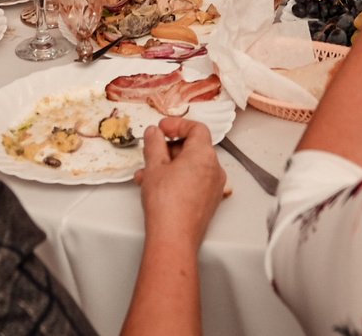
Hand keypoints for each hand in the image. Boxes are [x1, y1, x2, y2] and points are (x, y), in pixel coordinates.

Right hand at [135, 117, 225, 243]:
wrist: (174, 238)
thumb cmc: (166, 202)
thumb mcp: (154, 166)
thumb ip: (154, 143)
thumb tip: (155, 132)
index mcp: (204, 154)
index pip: (197, 128)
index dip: (178, 124)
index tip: (162, 128)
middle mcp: (214, 169)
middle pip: (193, 147)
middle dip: (169, 148)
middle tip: (152, 152)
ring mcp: (214, 187)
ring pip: (191, 166)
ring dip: (169, 166)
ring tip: (147, 175)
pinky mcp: (209, 202)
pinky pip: (194, 181)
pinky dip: (177, 179)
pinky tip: (157, 187)